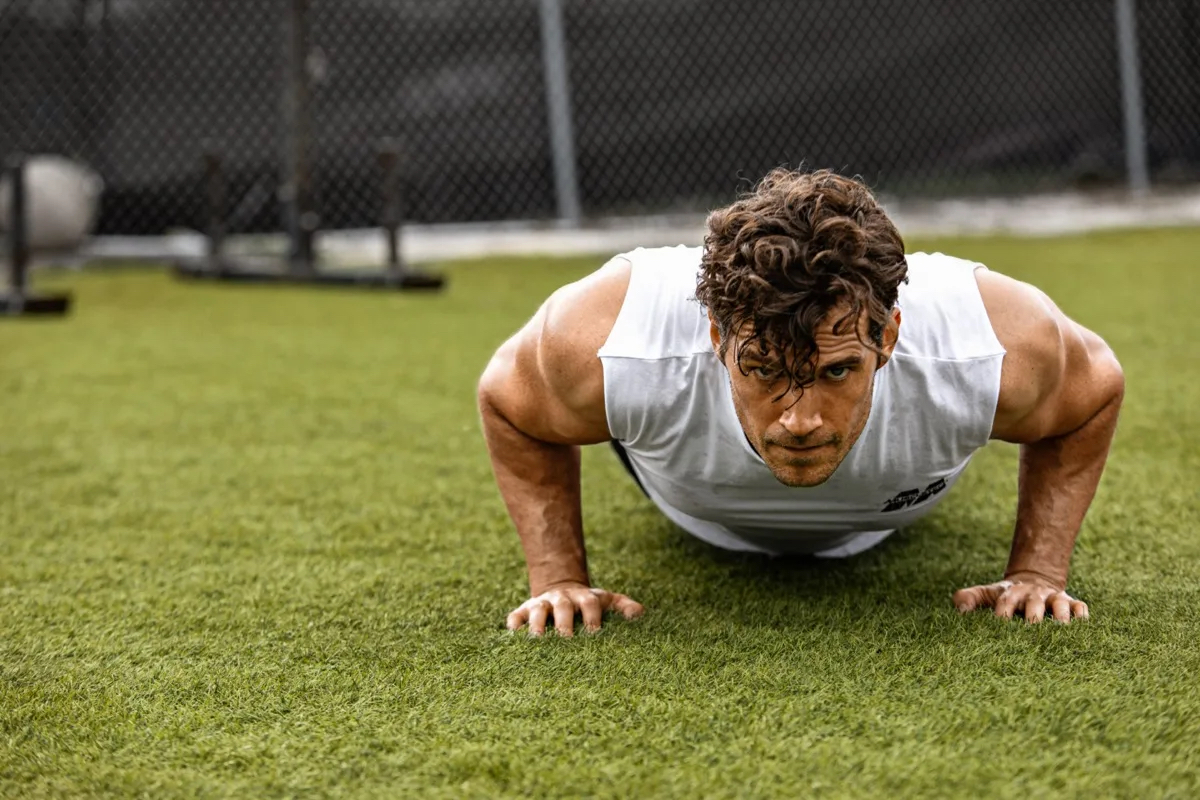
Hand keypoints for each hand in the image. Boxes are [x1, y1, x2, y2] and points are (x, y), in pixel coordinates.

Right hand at [506, 582, 643, 636]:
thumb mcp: (608, 600)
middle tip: (566, 640)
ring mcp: (541, 604)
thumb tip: (640, 614)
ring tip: (537, 641)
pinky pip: (515, 617)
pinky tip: (513, 637)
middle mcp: (562, 599)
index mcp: (584, 598)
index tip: (595, 634)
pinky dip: (514, 625)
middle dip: (564, 623)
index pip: (590, 605)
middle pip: (563, 608)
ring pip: (537, 611)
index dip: (593, 618)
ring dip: (537, 625)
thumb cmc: (589, 602)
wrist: (561, 588)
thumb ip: (624, 606)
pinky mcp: (523, 611)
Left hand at [953, 579, 1088, 623]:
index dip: (1002, 612)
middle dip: (1033, 615)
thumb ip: (969, 598)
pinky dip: (1081, 613)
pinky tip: (1081, 623)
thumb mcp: (987, 594)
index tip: (999, 623)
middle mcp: (1033, 595)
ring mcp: (1053, 598)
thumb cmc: (1007, 596)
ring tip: (1061, 628)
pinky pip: (1079, 606)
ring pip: (1060, 604)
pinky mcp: (1070, 603)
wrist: (1034, 580)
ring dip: (1061, 615)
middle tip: (1032, 628)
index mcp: (1012, 593)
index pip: (1005, 602)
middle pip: (1034, 603)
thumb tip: (959, 609)